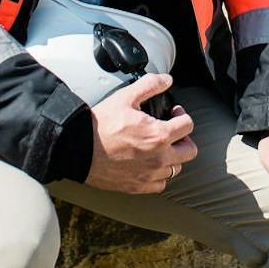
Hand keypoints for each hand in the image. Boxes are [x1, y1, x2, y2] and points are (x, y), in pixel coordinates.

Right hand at [85, 73, 196, 193]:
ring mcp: (149, 175)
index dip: (182, 115)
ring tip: (159, 147)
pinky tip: (149, 163)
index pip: (188, 125)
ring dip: (172, 156)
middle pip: (190, 151)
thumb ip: (150, 85)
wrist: (78, 149)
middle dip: (184, 138)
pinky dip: (159, 175)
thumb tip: (166, 80)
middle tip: (171, 132)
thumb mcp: (126, 97)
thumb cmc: (101, 124)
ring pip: (176, 169)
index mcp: (159, 135)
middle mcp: (159, 158)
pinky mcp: (138, 187)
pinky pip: (160, 184)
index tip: (173, 113)